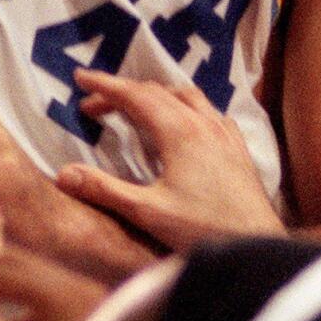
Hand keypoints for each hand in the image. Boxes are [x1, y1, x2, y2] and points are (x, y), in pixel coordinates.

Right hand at [55, 69, 285, 251]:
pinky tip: (184, 122)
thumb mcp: (147, 212)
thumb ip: (105, 190)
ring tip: (134, 106)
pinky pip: (209, 111)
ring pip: (186, 96)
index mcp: (179, 132)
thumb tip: (63, 174)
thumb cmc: (204, 229)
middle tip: (93, 105)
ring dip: (155, 95)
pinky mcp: (237, 148)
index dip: (105, 85)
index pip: (134, 96)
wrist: (257, 243)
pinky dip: (185, 106)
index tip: (80, 77)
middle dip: (122, 93)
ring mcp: (224, 133)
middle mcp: (203, 123)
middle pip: (156, 93)